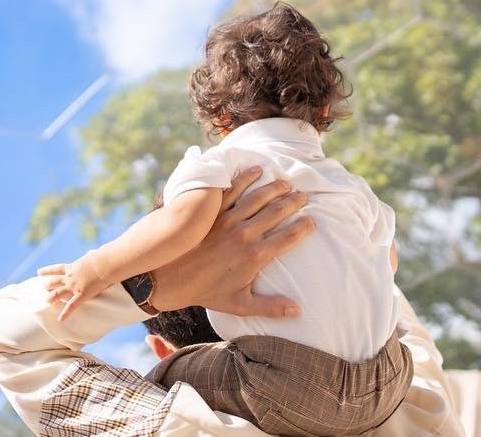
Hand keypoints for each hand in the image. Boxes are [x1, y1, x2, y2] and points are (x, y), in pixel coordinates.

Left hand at [38, 250, 109, 320]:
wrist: (104, 264)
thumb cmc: (101, 258)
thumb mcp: (92, 255)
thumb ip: (89, 256)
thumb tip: (93, 253)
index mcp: (72, 267)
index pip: (57, 269)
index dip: (47, 271)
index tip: (38, 272)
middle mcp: (70, 277)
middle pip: (55, 282)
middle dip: (48, 285)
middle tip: (43, 287)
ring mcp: (74, 286)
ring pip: (58, 293)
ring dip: (52, 298)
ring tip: (47, 301)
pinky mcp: (81, 295)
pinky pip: (71, 306)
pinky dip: (65, 313)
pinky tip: (60, 319)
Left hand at [148, 166, 313, 316]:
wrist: (168, 277)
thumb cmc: (205, 292)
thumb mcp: (239, 304)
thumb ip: (270, 307)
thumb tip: (298, 310)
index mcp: (255, 256)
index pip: (289, 237)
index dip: (304, 227)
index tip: (313, 221)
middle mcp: (245, 234)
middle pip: (278, 211)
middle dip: (294, 201)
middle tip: (304, 195)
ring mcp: (228, 219)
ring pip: (258, 197)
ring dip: (275, 187)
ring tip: (286, 183)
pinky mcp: (212, 210)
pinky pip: (232, 188)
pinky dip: (246, 177)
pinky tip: (257, 170)